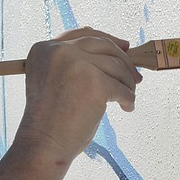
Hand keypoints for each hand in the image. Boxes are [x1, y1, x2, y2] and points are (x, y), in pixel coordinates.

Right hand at [16, 27, 141, 160]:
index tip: (125, 47)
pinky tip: (126, 107)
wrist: (43, 144)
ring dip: (127, 83)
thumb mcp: (52, 81)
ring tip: (126, 99)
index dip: (108, 39)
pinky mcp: (94, 82)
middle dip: (124, 61)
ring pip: (116, 66)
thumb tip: (115, 52)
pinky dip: (128, 98)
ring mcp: (76, 64)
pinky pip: (121, 86)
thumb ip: (73, 63)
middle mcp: (58, 51)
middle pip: (104, 45)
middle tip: (136, 78)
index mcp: (44, 49)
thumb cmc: (50, 120)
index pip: (83, 35)